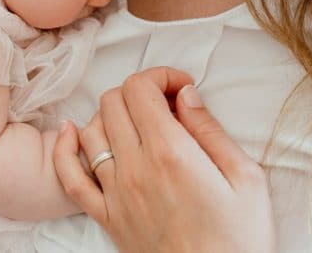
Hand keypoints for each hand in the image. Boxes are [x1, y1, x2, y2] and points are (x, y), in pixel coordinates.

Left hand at [54, 67, 275, 252]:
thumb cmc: (240, 240)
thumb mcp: (247, 178)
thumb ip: (210, 130)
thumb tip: (185, 94)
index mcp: (171, 153)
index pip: (140, 88)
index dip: (160, 75)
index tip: (182, 88)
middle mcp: (135, 169)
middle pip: (113, 101)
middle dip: (139, 91)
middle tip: (167, 105)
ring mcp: (115, 195)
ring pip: (91, 130)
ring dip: (112, 116)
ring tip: (141, 125)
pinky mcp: (106, 219)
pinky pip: (69, 178)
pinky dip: (65, 150)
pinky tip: (72, 134)